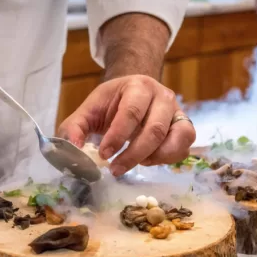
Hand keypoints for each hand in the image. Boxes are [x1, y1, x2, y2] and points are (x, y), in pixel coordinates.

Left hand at [58, 75, 195, 176]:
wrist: (136, 94)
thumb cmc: (112, 103)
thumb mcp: (90, 110)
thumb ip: (75, 128)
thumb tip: (72, 150)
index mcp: (138, 86)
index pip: (131, 112)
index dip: (117, 136)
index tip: (104, 155)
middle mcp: (163, 97)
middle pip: (154, 130)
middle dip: (133, 155)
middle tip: (115, 169)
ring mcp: (178, 112)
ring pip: (176, 140)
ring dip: (153, 158)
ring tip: (135, 163)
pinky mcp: (185, 128)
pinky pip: (183, 149)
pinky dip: (167, 160)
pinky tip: (148, 160)